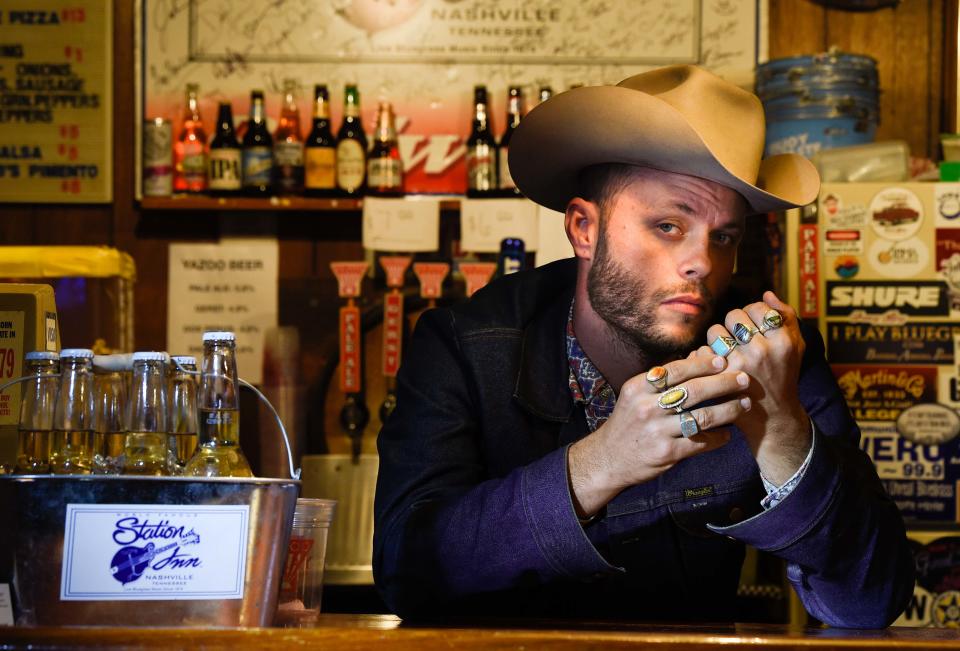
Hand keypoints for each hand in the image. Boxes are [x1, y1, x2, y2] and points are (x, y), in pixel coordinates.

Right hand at [568, 353, 750, 518]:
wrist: (609, 458)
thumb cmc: (629, 422)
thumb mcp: (635, 395)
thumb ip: (661, 381)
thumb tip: (696, 360)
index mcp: (639, 387)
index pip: (677, 370)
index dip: (703, 364)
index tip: (723, 360)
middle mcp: (647, 407)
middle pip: (694, 390)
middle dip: (724, 383)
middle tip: (744, 379)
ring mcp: (657, 431)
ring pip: (703, 417)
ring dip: (729, 409)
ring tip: (745, 404)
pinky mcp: (667, 453)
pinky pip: (701, 442)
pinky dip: (719, 437)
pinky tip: (728, 433)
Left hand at [705, 291, 810, 483]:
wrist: (773, 416)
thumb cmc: (784, 374)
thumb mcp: (796, 346)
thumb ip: (786, 316)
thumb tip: (766, 293)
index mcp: (783, 340)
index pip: (757, 307)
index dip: (751, 314)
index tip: (753, 327)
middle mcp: (763, 349)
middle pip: (733, 315)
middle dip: (733, 325)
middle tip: (738, 340)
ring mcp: (741, 363)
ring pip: (715, 331)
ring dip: (717, 339)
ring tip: (726, 351)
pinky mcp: (721, 377)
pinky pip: (703, 351)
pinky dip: (705, 356)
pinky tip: (715, 364)